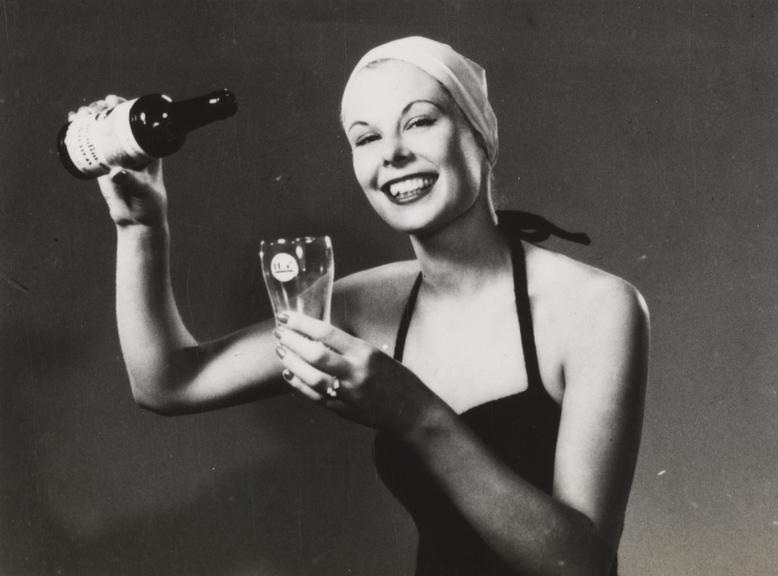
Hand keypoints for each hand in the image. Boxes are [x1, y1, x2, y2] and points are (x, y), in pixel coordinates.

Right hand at [67, 95, 167, 227]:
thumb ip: (131, 181)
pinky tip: (73, 120)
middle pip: (117, 121)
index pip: (137, 121)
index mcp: (148, 148)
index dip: (124, 107)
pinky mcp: (102, 163)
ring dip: (91, 116)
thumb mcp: (143, 190)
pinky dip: (82, 130)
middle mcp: (132, 148)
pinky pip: (92, 143)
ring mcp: (116, 154)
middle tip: (94, 108)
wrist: (138, 220)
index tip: (111, 101)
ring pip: (103, 129)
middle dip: (103, 109)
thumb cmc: (149, 203)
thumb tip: (115, 172)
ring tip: (81, 113)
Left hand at [273, 312, 439, 433]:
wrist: (411, 411)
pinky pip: (314, 396)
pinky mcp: (342, 410)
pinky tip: (289, 373)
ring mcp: (348, 393)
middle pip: (315, 354)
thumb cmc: (396, 378)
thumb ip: (349, 347)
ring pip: (311, 377)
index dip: (302, 323)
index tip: (287, 316)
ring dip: (292, 362)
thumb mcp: (377, 354)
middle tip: (279, 332)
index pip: (327, 333)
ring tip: (281, 351)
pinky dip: (298, 384)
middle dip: (292, 341)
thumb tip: (317, 336)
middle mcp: (356, 372)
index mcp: (365, 352)